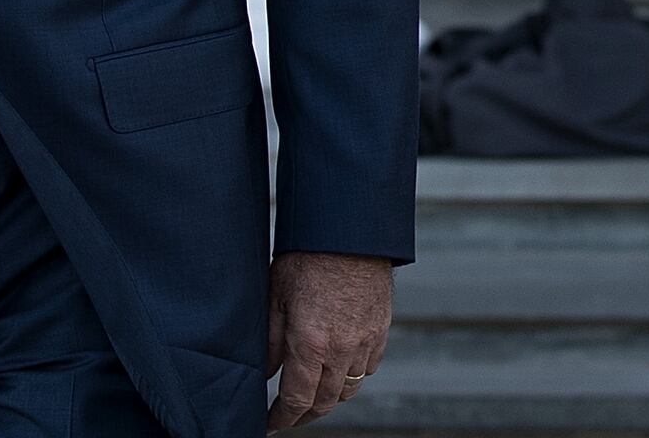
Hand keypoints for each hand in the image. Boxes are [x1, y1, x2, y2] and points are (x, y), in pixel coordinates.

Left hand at [265, 250, 394, 427]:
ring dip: (329, 398)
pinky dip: (353, 376)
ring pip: (349, 389)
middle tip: (288, 417)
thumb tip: (267, 373)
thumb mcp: (276, 297)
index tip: (271, 425)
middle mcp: (341, 350)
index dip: (281, 419)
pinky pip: (369, 367)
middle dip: (304, 416)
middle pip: (325, 402)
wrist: (350, 231)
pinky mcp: (381, 330)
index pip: (296, 401)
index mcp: (310, 345)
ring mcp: (365, 341)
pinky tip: (339, 370)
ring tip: (313, 396)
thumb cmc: (307, 258)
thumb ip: (272, 342)